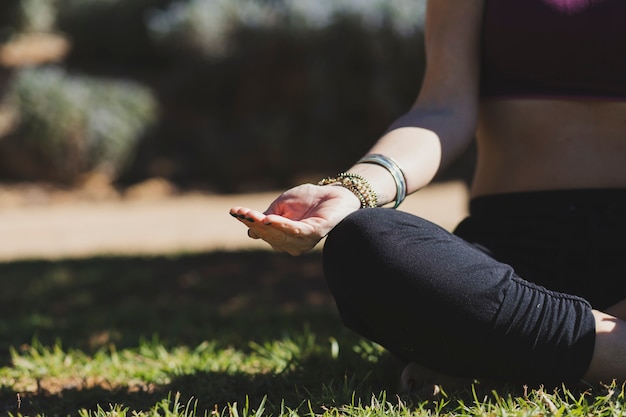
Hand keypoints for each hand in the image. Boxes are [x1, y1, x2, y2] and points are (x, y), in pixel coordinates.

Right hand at [229, 183, 359, 255]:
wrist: (334, 193)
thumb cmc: (308, 199)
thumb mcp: (282, 205)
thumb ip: (267, 216)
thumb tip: (250, 232)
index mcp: (281, 236)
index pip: (261, 231)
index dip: (248, 221)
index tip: (235, 211)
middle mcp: (291, 244)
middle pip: (268, 234)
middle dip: (254, 223)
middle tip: (242, 212)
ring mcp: (303, 241)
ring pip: (279, 235)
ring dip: (265, 226)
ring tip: (253, 216)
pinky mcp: (315, 234)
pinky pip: (296, 232)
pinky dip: (283, 226)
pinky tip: (271, 219)